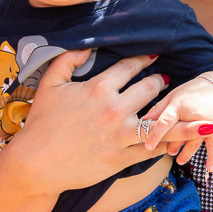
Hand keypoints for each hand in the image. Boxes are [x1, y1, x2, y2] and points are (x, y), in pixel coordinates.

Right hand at [0, 50, 169, 196]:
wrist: (36, 163)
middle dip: (159, 81)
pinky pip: (152, 149)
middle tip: (164, 80)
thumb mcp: (49, 83)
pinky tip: (169, 137)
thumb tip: (87, 48)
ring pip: (159, 120)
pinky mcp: (123, 158)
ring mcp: (121, 135)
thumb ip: (67, 59)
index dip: (144, 59)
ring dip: (172, 112)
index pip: (131, 66)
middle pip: (150, 88)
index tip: (153, 56)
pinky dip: (163, 141)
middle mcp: (115, 109)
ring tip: (177, 107)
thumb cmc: (41, 123)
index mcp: (99, 88)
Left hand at [141, 76, 212, 171]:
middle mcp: (191, 115)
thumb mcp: (172, 96)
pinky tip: (209, 168)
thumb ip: (157, 110)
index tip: (148, 146)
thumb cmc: (189, 93)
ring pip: (193, 141)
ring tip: (179, 160)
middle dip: (173, 145)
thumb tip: (140, 122)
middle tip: (168, 152)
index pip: (164, 122)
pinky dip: (212, 156)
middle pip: (179, 134)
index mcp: (177, 106)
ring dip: (186, 152)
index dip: (156, 134)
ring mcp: (204, 123)